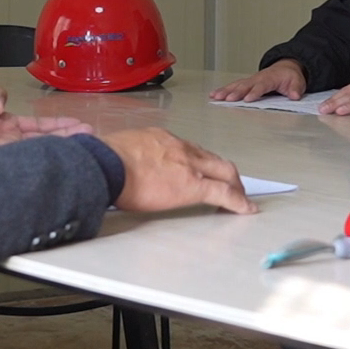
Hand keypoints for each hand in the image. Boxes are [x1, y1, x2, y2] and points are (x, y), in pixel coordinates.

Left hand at [0, 76, 92, 148]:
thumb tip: (3, 103)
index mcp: (1, 123)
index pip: (35, 126)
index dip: (56, 125)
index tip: (75, 124)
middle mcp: (4, 137)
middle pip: (43, 139)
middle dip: (67, 137)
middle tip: (90, 136)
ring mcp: (2, 148)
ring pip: (39, 148)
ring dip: (63, 144)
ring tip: (87, 141)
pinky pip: (26, 152)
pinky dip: (45, 150)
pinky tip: (62, 150)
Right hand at [102, 127, 257, 214]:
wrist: (106, 164)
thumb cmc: (104, 160)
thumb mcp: (121, 148)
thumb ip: (131, 155)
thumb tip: (124, 165)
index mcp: (162, 139)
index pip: (192, 150)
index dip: (203, 162)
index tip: (204, 171)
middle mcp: (181, 148)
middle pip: (215, 159)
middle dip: (227, 173)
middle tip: (233, 187)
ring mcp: (189, 165)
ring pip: (223, 171)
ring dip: (233, 185)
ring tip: (239, 198)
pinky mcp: (193, 185)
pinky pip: (223, 192)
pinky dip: (238, 201)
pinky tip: (246, 209)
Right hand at [210, 59, 305, 102]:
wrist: (285, 68)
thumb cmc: (289, 77)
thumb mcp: (298, 82)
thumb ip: (296, 89)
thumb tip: (294, 95)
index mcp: (270, 78)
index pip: (261, 86)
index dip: (254, 92)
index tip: (247, 99)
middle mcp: (258, 78)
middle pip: (245, 85)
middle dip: (236, 92)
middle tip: (228, 99)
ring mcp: (250, 80)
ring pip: (236, 85)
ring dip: (226, 91)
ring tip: (216, 97)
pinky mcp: (246, 83)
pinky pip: (233, 86)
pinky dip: (223, 89)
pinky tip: (214, 95)